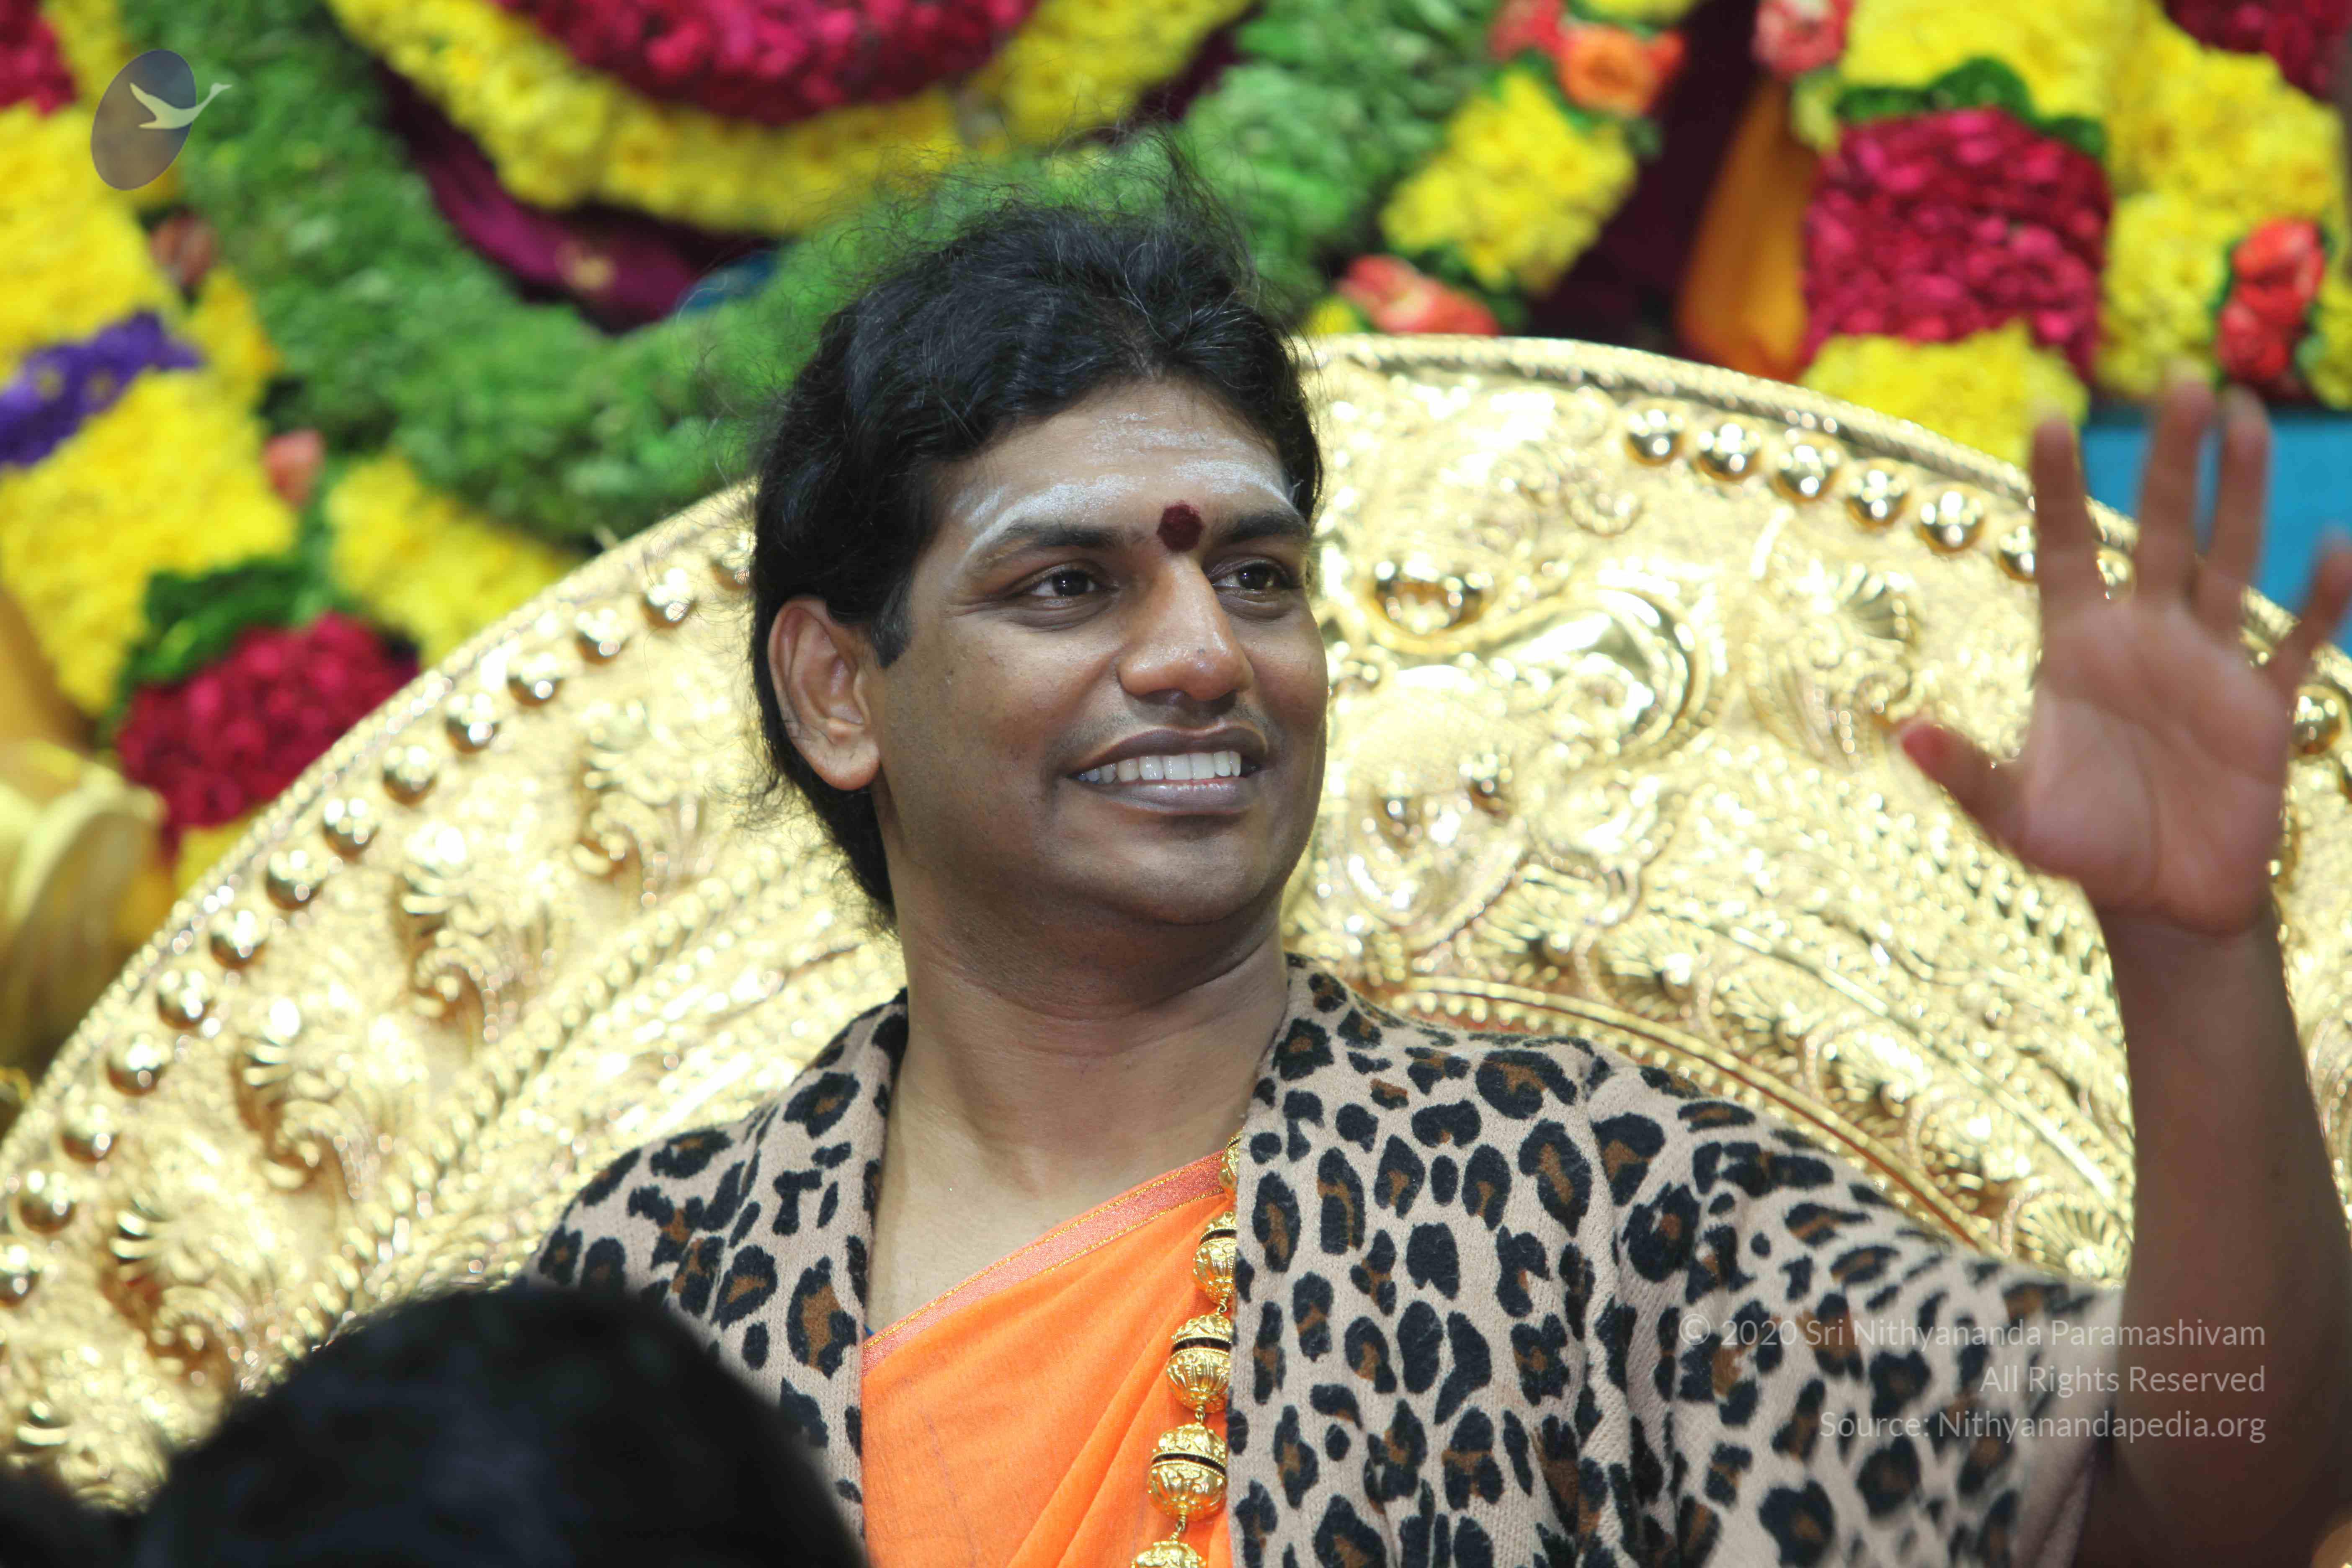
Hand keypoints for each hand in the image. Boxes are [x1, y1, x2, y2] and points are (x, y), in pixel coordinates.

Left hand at [1898, 377, 2351, 937]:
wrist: (2158, 900)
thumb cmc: (2081, 849)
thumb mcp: (2012, 819)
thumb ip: (1966, 775)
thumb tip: (1905, 736)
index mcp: (2075, 649)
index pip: (2059, 546)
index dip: (2053, 485)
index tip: (2046, 414)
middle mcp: (2143, 639)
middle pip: (2156, 528)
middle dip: (2168, 456)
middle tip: (2181, 375)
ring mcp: (2207, 664)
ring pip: (2226, 558)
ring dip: (2237, 491)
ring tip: (2241, 416)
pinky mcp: (2263, 706)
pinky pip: (2295, 642)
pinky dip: (2317, 600)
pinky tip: (2333, 546)